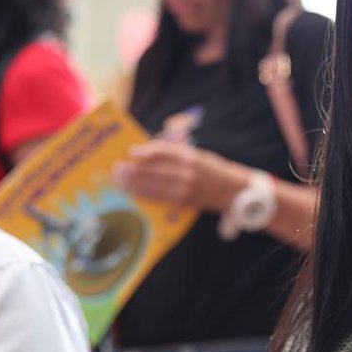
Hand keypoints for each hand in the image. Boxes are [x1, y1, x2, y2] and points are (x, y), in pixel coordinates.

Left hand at [113, 141, 249, 212]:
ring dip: (134, 183)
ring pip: (154, 185)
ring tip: (120, 180)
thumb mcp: (199, 155)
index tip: (131, 152)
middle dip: (134, 169)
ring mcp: (185, 189)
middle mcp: (187, 173)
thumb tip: (150, 150)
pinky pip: (159, 197)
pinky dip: (145, 194)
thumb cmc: (214, 170)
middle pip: (155, 170)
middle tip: (118, 168)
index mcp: (191, 157)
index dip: (146, 152)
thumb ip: (176, 152)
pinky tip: (133, 192)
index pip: (164, 152)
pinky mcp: (183, 201)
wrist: (234, 192)